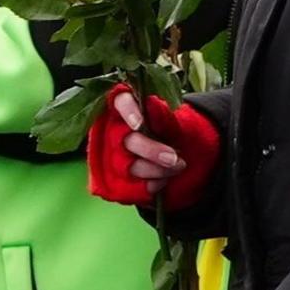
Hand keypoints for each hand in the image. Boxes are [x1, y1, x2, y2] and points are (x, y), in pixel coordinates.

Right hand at [94, 87, 220, 212]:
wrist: (167, 153)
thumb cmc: (163, 129)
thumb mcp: (167, 118)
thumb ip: (160, 114)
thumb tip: (153, 106)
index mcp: (124, 108)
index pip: (121, 102)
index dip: (128, 112)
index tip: (139, 124)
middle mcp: (112, 131)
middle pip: (127, 141)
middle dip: (151, 151)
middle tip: (173, 158)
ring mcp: (111, 157)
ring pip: (131, 166)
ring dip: (157, 170)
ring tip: (178, 166)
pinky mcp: (115, 179)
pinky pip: (132, 186)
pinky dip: (153, 185)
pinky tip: (164, 180)